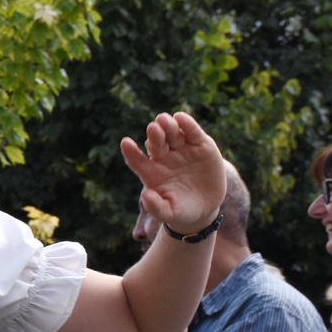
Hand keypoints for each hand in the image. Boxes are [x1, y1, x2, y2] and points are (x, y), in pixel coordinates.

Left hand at [118, 112, 225, 232]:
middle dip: (154, 135)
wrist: (206, 208)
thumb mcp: (169, 213)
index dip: (131, 152)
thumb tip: (145, 195)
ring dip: (168, 126)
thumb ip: (156, 207)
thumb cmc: (181, 211)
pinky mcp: (201, 146)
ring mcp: (182, 150)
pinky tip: (181, 118)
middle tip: (153, 128)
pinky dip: (188, 124)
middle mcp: (164, 158)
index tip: (125, 143)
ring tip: (164, 121)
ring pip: (173, 134)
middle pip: (156, 143)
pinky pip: (193, 133)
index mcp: (151, 172)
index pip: (136, 160)